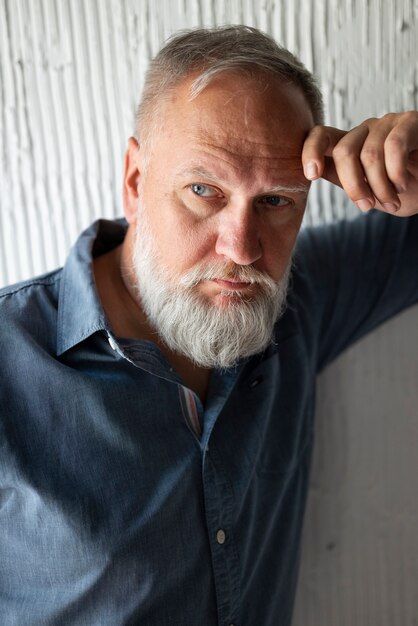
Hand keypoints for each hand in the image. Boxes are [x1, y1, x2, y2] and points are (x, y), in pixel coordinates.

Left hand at [302, 111, 417, 216]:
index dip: (310, 151)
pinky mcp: (411, 122)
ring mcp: (388, 123)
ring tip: (392, 203)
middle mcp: (366, 130)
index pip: (320, 135)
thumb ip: (342, 179)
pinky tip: (402, 185)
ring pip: (369, 154)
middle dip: (353, 186)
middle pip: (344, 151)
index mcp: (350, 145)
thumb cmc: (404, 191)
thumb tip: (314, 172)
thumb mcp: (367, 191)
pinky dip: (396, 172)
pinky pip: (394, 146)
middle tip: (366, 207)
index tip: (312, 175)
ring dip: (380, 187)